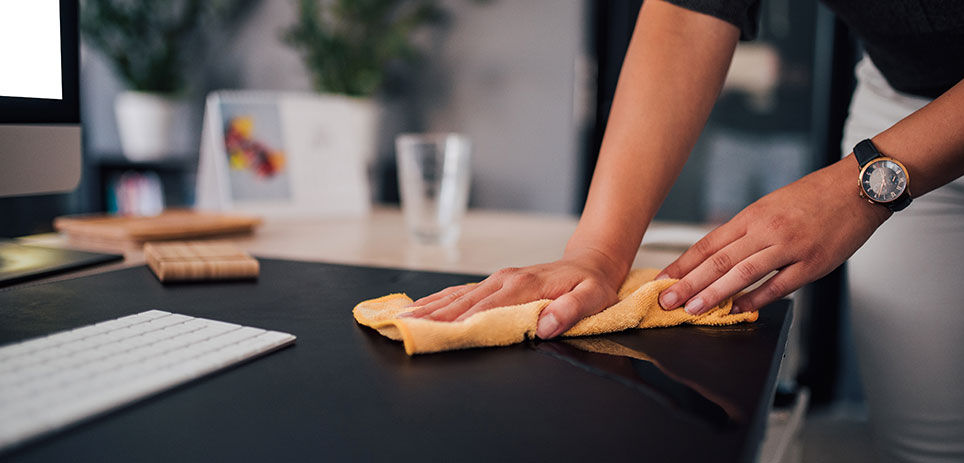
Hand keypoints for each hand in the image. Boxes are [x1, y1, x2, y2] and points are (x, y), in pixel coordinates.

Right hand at [402, 248, 624, 338]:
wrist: (591, 262)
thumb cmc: (592, 284)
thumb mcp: (593, 298)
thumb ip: (571, 311)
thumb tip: (546, 325)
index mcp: (524, 287)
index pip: (485, 310)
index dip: (457, 324)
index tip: (432, 334)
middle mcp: (505, 280)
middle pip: (462, 303)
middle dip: (432, 317)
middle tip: (404, 330)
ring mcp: (498, 280)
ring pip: (457, 296)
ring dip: (429, 308)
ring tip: (402, 319)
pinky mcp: (496, 282)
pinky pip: (463, 292)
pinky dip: (439, 299)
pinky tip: (422, 306)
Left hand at [657, 155, 890, 314]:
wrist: (858, 187)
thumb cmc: (814, 196)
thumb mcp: (771, 205)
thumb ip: (746, 231)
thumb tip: (718, 257)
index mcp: (752, 215)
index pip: (708, 243)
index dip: (683, 264)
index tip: (662, 280)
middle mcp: (766, 230)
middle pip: (718, 260)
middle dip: (688, 283)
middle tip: (666, 301)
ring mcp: (789, 247)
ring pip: (743, 273)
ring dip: (714, 294)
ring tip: (693, 310)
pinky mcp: (813, 263)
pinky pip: (779, 286)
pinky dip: (757, 300)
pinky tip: (739, 310)